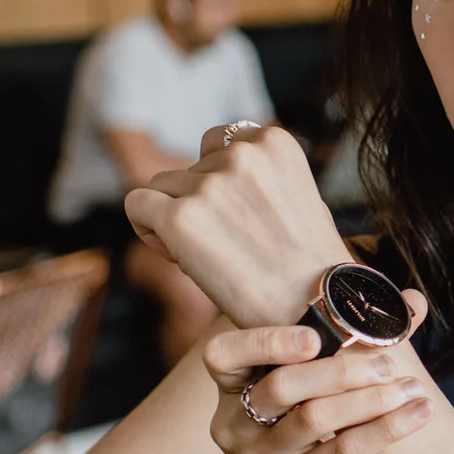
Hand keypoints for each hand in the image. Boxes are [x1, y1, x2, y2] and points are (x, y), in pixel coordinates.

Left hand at [126, 124, 350, 328]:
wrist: (315, 311)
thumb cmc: (310, 266)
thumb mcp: (299, 195)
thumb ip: (261, 174)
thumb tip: (214, 174)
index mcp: (273, 142)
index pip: (218, 142)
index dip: (218, 179)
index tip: (234, 215)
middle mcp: (242, 155)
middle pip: (189, 168)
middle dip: (198, 202)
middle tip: (227, 245)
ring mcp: (210, 186)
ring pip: (161, 187)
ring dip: (175, 217)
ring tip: (209, 255)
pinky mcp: (181, 218)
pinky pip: (137, 204)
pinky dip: (146, 227)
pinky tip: (174, 253)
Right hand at [205, 303, 432, 453]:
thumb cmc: (300, 447)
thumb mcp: (305, 400)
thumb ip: (347, 349)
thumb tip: (412, 301)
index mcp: (233, 392)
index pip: (223, 355)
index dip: (263, 340)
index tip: (314, 335)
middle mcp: (239, 425)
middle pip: (282, 385)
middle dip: (340, 368)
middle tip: (386, 363)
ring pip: (315, 418)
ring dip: (370, 399)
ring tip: (412, 388)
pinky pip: (343, 453)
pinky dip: (385, 429)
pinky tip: (418, 414)